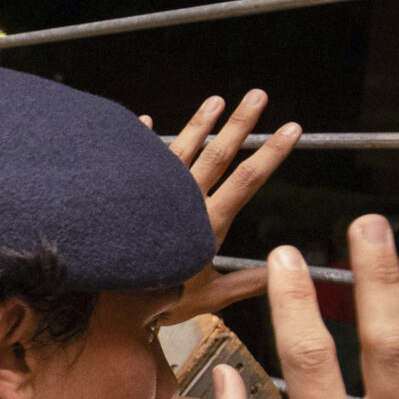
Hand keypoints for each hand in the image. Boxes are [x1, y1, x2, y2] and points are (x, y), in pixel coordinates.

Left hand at [145, 90, 300, 323]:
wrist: (108, 302)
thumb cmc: (161, 300)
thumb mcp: (210, 296)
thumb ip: (246, 283)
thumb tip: (281, 273)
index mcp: (207, 223)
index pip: (246, 180)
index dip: (270, 153)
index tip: (291, 129)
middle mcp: (182, 201)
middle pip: (218, 154)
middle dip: (241, 123)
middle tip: (259, 95)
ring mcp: (153, 193)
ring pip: (181, 148)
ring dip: (200, 122)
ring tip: (216, 99)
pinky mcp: (128, 192)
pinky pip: (137, 159)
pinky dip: (141, 140)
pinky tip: (142, 121)